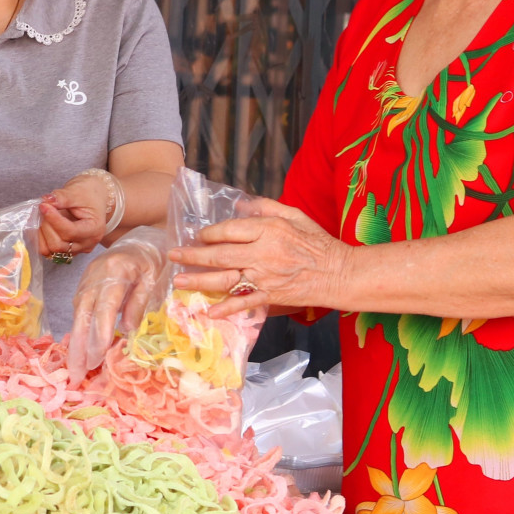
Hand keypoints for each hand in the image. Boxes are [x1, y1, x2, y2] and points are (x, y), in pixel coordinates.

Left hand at [38, 170, 118, 259]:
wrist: (93, 197)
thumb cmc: (89, 193)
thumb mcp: (77, 191)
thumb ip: (62, 197)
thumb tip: (46, 201)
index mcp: (94, 229)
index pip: (70, 232)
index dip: (53, 219)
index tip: (44, 206)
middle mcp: (87, 243)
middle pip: (59, 245)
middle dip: (47, 226)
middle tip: (44, 208)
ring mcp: (77, 249)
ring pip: (52, 250)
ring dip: (43, 233)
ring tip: (44, 216)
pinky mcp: (67, 250)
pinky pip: (49, 250)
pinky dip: (42, 238)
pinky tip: (44, 224)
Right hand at [65, 227, 170, 381]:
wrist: (139, 238)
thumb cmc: (150, 260)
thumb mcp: (152, 279)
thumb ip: (139, 303)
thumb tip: (126, 331)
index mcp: (115, 271)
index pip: (104, 306)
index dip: (99, 333)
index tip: (97, 357)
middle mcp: (94, 276)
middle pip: (83, 314)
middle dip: (79, 346)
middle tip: (75, 374)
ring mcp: (85, 281)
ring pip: (76, 315)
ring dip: (75, 343)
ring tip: (75, 369)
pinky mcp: (83, 286)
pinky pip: (77, 311)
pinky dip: (77, 332)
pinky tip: (77, 350)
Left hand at [168, 195, 348, 313]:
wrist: (340, 273)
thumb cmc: (318, 242)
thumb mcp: (295, 215)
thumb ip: (266, 207)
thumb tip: (240, 203)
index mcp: (268, 230)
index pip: (230, 230)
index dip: (210, 233)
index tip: (198, 236)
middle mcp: (263, 253)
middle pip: (220, 254)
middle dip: (192, 255)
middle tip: (173, 256)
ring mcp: (265, 277)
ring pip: (225, 279)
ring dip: (199, 281)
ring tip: (178, 282)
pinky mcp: (271, 297)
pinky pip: (244, 303)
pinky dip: (226, 309)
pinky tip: (208, 311)